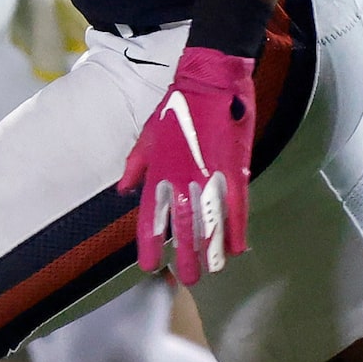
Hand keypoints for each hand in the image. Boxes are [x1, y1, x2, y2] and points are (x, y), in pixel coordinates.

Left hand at [122, 45, 256, 285]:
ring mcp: (210, 175)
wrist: (209, 82)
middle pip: (183, 227)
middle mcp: (182, 179)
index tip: (149, 267)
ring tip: (211, 271)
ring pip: (211, 222)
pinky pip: (237, 206)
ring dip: (212, 249)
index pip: (151, 217)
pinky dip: (238, 229)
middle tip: (186, 279)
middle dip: (184, 255)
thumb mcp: (147, 136)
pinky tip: (238, 249)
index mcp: (158, 172)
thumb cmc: (175, 108)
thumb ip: (136, 167)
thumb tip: (124, 192)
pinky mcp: (235, 169)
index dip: (150, 244)